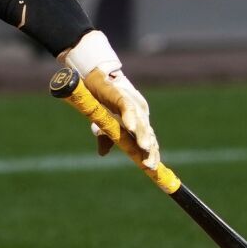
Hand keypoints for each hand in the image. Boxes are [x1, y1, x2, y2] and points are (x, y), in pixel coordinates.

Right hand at [62, 30, 159, 168]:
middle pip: (148, 134)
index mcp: (137, 123)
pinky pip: (127, 107)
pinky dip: (129, 117)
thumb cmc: (102, 101)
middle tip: (149, 164)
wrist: (95, 79)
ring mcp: (131, 104)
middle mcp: (138, 114)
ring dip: (142, 136)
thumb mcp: (102, 124)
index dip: (151, 154)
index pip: (148, 141)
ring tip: (144, 148)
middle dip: (150, 149)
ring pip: (140, 122)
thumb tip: (103, 153)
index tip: (151, 168)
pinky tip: (130, 127)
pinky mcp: (121, 94)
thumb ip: (105, 138)